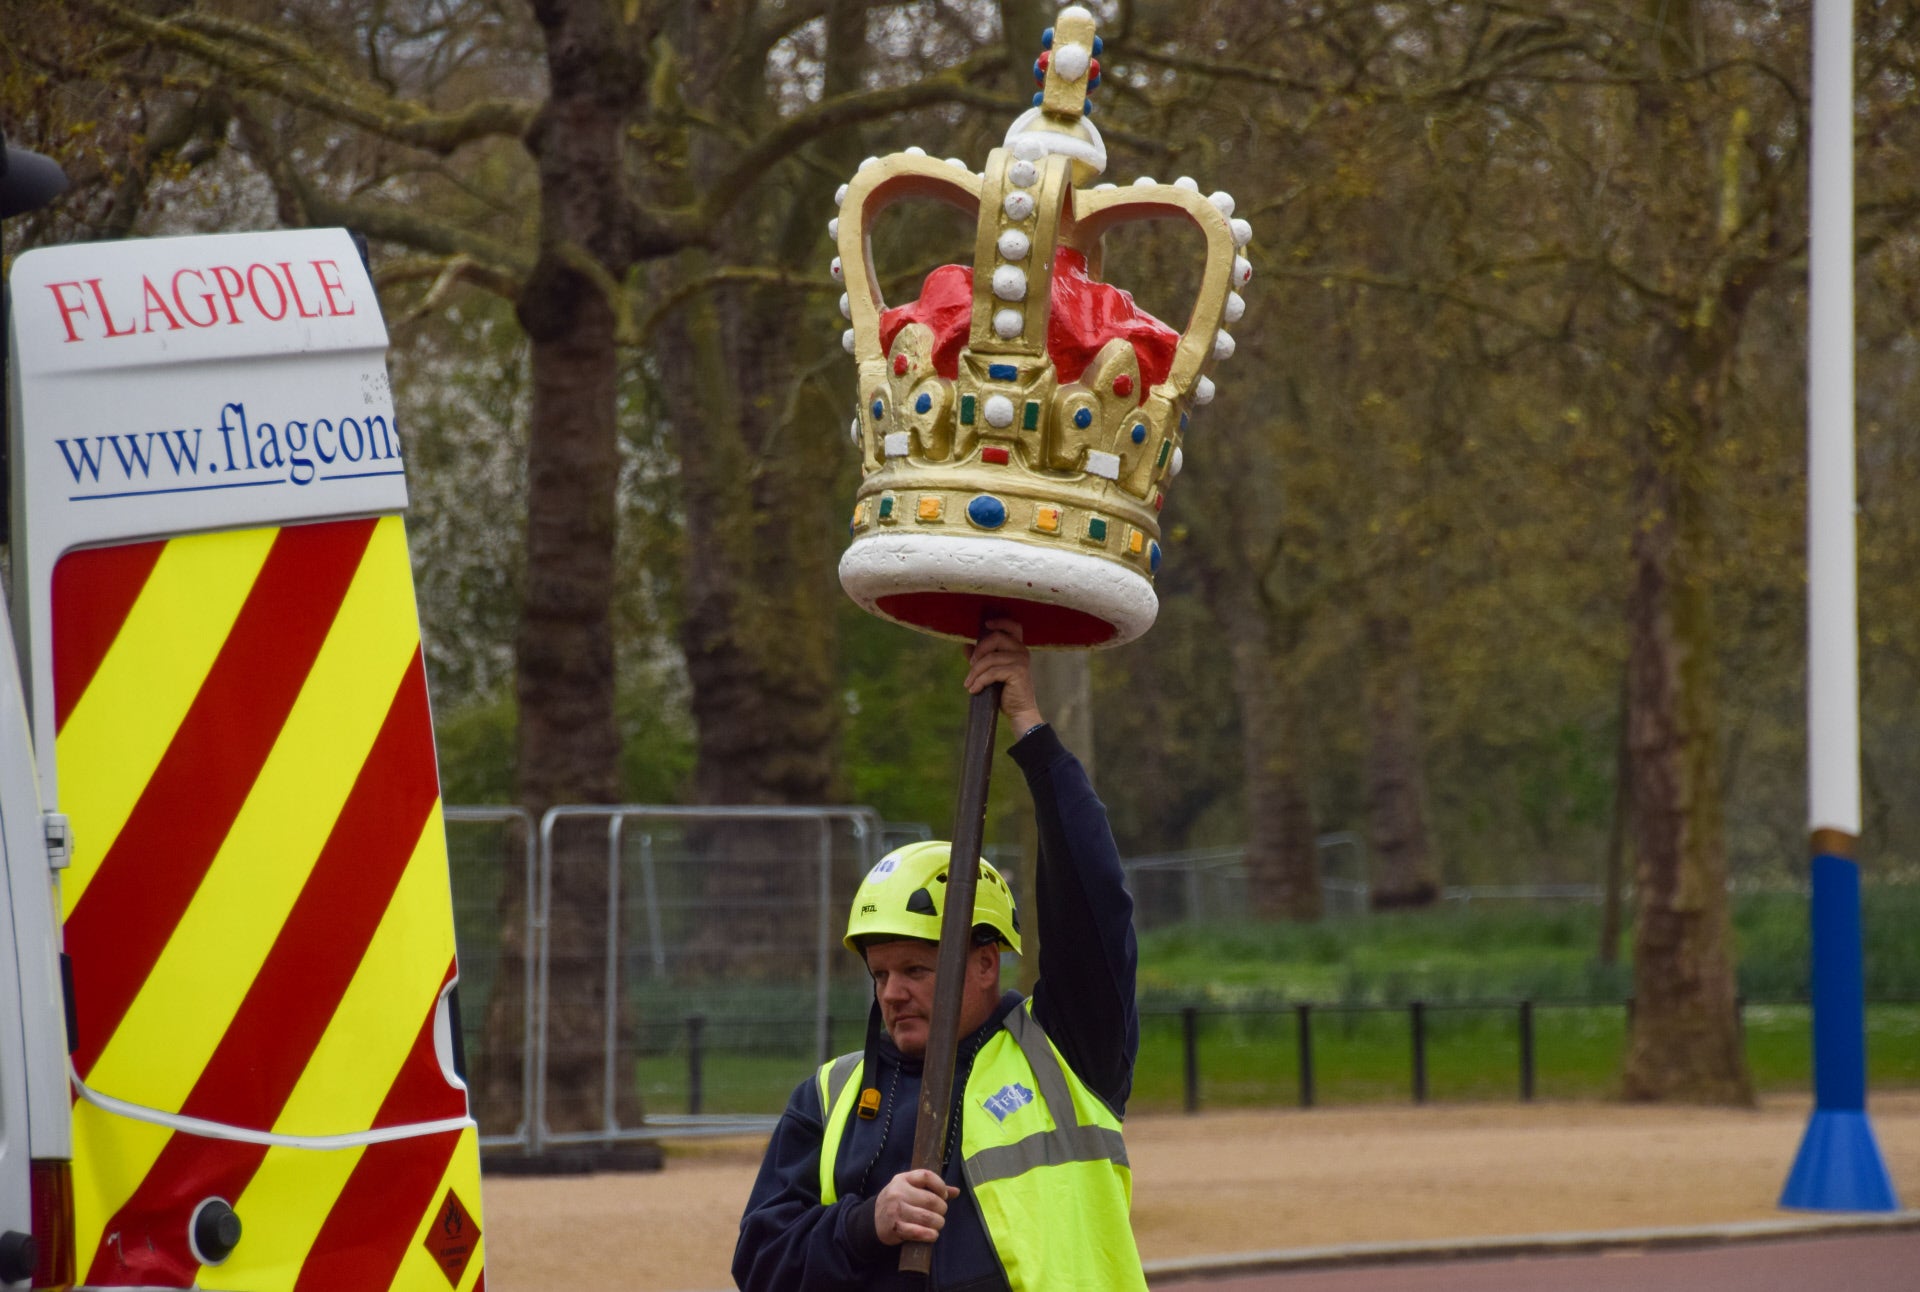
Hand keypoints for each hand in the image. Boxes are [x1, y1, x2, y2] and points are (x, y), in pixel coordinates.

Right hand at [873, 1168, 957, 1245]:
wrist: (873, 1220)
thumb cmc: (897, 1202)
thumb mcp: (910, 1189)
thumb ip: (932, 1189)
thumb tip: (956, 1191)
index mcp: (903, 1179)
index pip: (926, 1176)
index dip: (940, 1186)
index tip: (944, 1195)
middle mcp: (898, 1192)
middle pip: (930, 1200)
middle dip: (942, 1209)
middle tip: (940, 1214)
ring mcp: (895, 1210)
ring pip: (927, 1217)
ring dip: (938, 1223)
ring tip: (937, 1224)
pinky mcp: (895, 1228)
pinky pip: (918, 1232)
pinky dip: (930, 1235)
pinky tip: (933, 1235)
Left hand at [963, 618, 1043, 732]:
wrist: (1019, 711)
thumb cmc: (1005, 691)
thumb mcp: (991, 671)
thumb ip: (981, 657)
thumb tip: (966, 645)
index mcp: (1017, 647)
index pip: (1013, 626)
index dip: (1000, 621)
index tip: (985, 624)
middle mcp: (1022, 650)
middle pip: (996, 637)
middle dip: (979, 650)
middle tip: (970, 665)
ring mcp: (1021, 660)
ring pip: (990, 657)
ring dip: (975, 672)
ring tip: (969, 683)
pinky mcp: (1018, 671)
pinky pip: (992, 672)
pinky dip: (980, 681)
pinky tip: (974, 690)